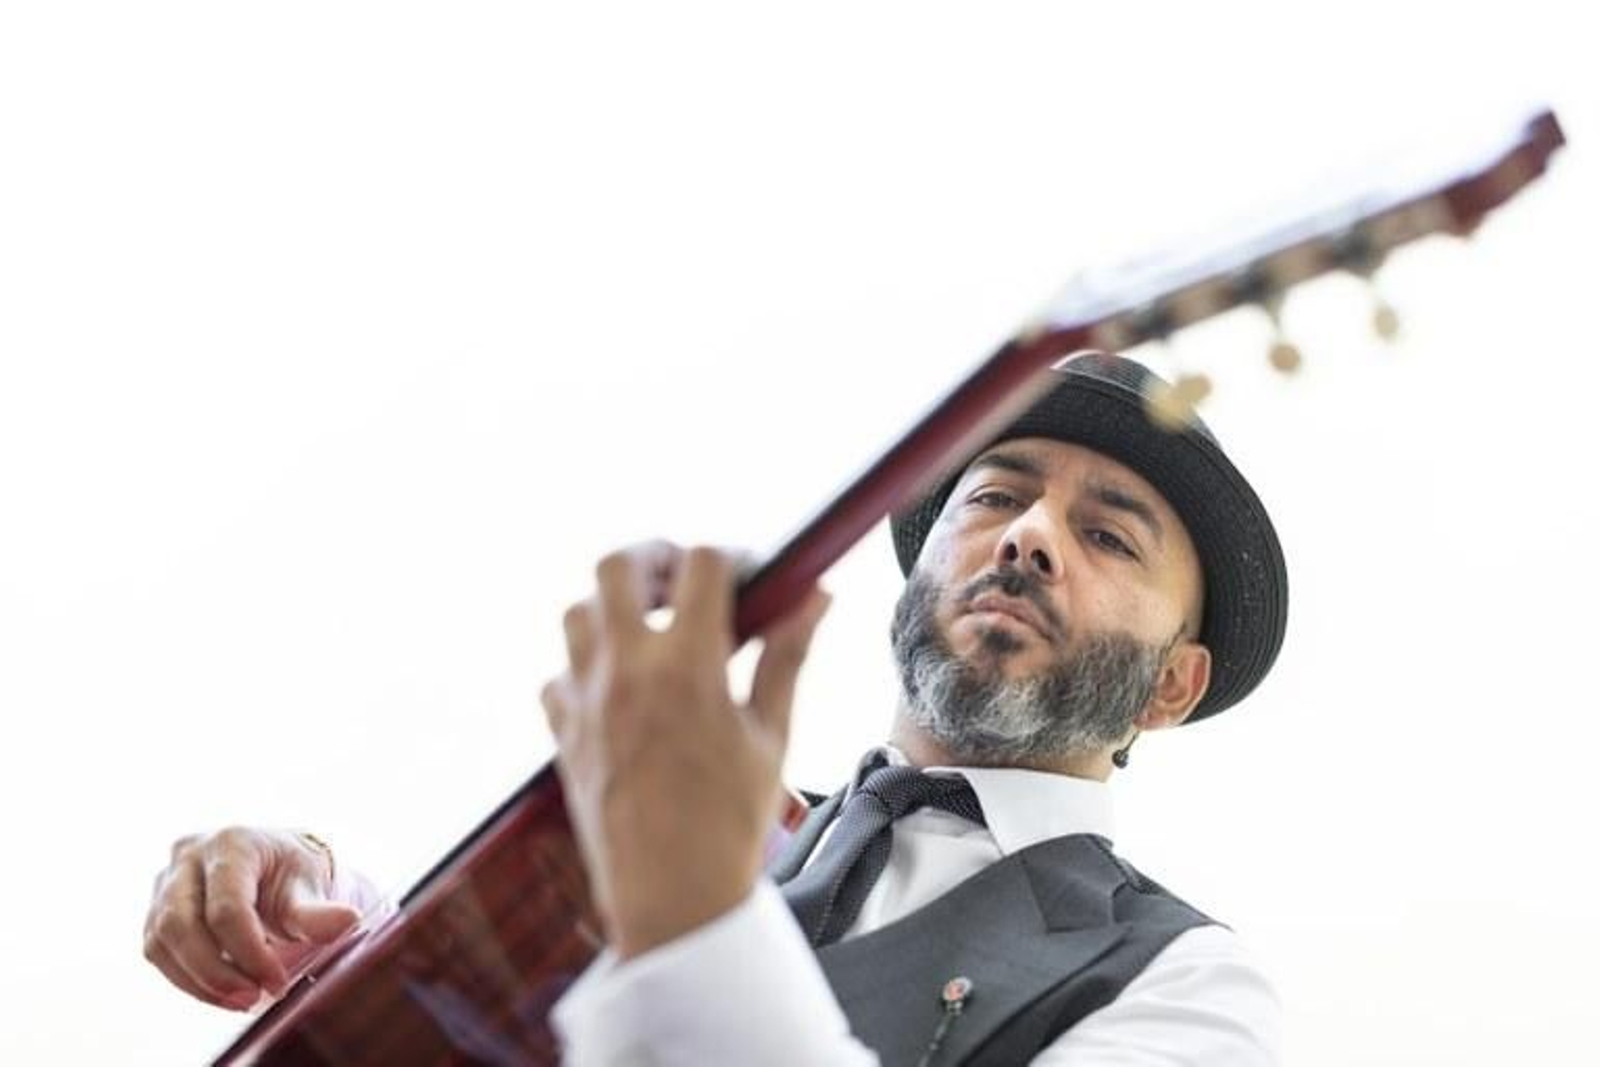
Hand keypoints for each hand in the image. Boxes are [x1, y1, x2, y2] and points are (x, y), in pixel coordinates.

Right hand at [143, 827, 361, 1009]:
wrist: (272, 867)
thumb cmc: (292, 873)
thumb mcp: (309, 885)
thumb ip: (318, 911)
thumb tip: (348, 922)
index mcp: (232, 842)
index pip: (227, 906)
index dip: (249, 952)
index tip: (276, 983)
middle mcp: (190, 855)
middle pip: (182, 923)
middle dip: (217, 971)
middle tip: (253, 999)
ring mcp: (165, 881)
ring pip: (161, 940)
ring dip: (199, 980)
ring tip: (241, 999)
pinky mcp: (156, 909)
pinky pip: (156, 951)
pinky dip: (187, 979)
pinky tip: (221, 991)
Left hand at [541, 542, 829, 960]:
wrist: (671, 898)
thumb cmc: (731, 823)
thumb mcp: (772, 734)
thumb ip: (787, 656)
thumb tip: (816, 597)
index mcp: (687, 665)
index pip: (701, 563)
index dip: (728, 555)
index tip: (745, 574)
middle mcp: (626, 670)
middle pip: (617, 564)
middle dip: (653, 556)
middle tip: (681, 579)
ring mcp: (585, 700)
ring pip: (577, 611)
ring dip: (612, 606)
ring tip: (650, 627)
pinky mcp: (562, 732)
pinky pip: (557, 674)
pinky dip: (584, 666)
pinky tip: (619, 688)